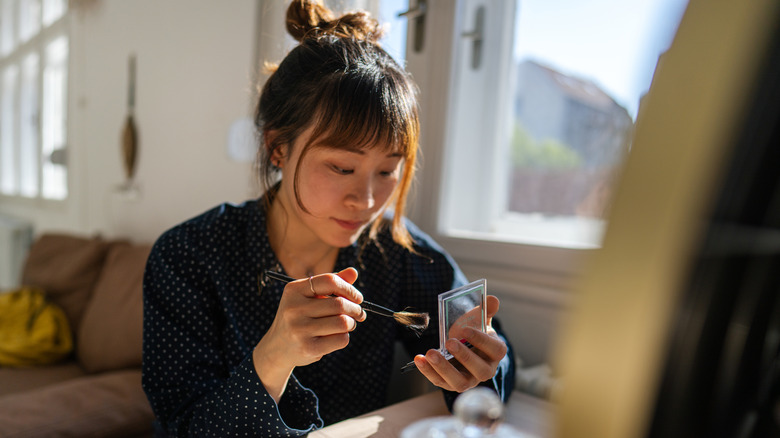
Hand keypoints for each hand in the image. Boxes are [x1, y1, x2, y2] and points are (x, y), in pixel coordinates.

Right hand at [253, 267, 365, 400]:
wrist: (277, 348)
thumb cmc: (300, 318)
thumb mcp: (309, 298)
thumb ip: (331, 284)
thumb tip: (354, 272)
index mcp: (294, 290)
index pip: (329, 281)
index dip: (349, 288)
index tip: (358, 298)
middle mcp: (294, 308)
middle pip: (339, 304)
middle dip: (355, 309)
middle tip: (359, 314)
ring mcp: (300, 329)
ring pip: (343, 322)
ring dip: (351, 324)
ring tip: (348, 325)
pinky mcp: (308, 348)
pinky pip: (341, 339)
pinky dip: (345, 337)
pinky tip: (336, 337)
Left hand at [413, 295, 507, 392]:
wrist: (464, 347)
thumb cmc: (474, 333)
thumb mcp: (479, 320)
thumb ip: (485, 310)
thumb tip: (491, 300)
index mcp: (495, 353)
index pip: (495, 349)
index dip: (481, 340)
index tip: (465, 330)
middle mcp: (485, 370)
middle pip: (480, 370)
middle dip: (464, 356)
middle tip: (449, 342)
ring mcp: (469, 380)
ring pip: (460, 382)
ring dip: (444, 368)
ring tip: (430, 353)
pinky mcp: (451, 384)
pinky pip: (440, 382)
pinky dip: (428, 371)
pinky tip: (419, 359)